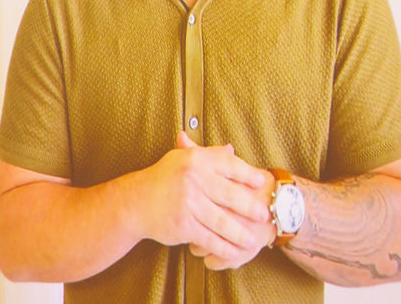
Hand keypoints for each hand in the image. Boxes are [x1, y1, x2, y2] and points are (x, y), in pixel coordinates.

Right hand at [136, 131, 272, 269]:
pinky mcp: (183, 224)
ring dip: (240, 233)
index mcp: (195, 160)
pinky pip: (209, 238)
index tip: (262, 183)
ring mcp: (188, 203)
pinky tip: (234, 251)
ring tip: (253, 239)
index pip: (229, 165)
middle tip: (264, 214)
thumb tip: (231, 149)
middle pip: (230, 194)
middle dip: (250, 207)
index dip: (247, 175)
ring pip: (222, 221)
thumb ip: (208, 154)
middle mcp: (192, 179)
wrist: (136, 202)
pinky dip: (224, 247)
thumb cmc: (163, 179)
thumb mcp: (182, 159)